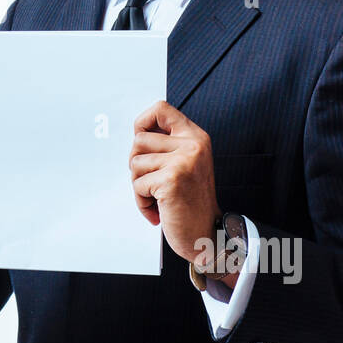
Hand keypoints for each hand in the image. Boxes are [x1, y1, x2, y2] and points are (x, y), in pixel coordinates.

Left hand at [128, 100, 221, 266]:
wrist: (206, 235)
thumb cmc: (189, 201)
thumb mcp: (184, 164)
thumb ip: (167, 145)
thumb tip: (137, 130)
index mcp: (196, 137)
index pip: (161, 108)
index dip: (142, 122)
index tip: (142, 144)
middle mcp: (193, 145)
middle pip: (139, 139)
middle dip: (137, 164)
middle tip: (152, 183)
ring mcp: (184, 161)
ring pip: (135, 162)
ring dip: (139, 185)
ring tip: (157, 198)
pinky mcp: (172, 179)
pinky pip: (138, 185)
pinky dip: (142, 202)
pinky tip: (158, 211)